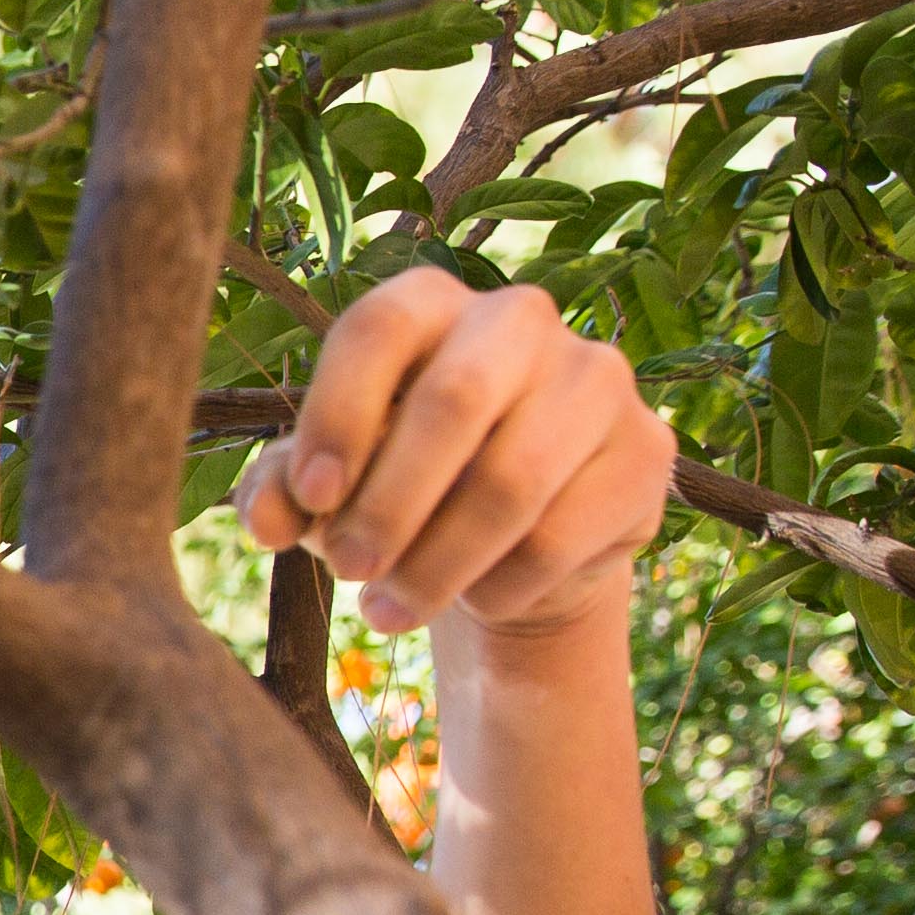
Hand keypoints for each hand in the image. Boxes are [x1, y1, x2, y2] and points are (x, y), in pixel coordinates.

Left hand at [248, 273, 673, 638]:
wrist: (515, 545)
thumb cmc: (399, 490)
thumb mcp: (326, 489)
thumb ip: (282, 490)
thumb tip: (268, 517)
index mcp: (430, 303)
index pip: (379, 327)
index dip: (338, 413)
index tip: (312, 497)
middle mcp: (520, 319)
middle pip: (454, 400)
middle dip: (390, 502)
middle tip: (349, 570)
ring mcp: (597, 378)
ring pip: (511, 481)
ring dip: (437, 563)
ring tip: (387, 610)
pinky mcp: (646, 452)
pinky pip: (561, 535)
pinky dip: (499, 586)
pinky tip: (474, 601)